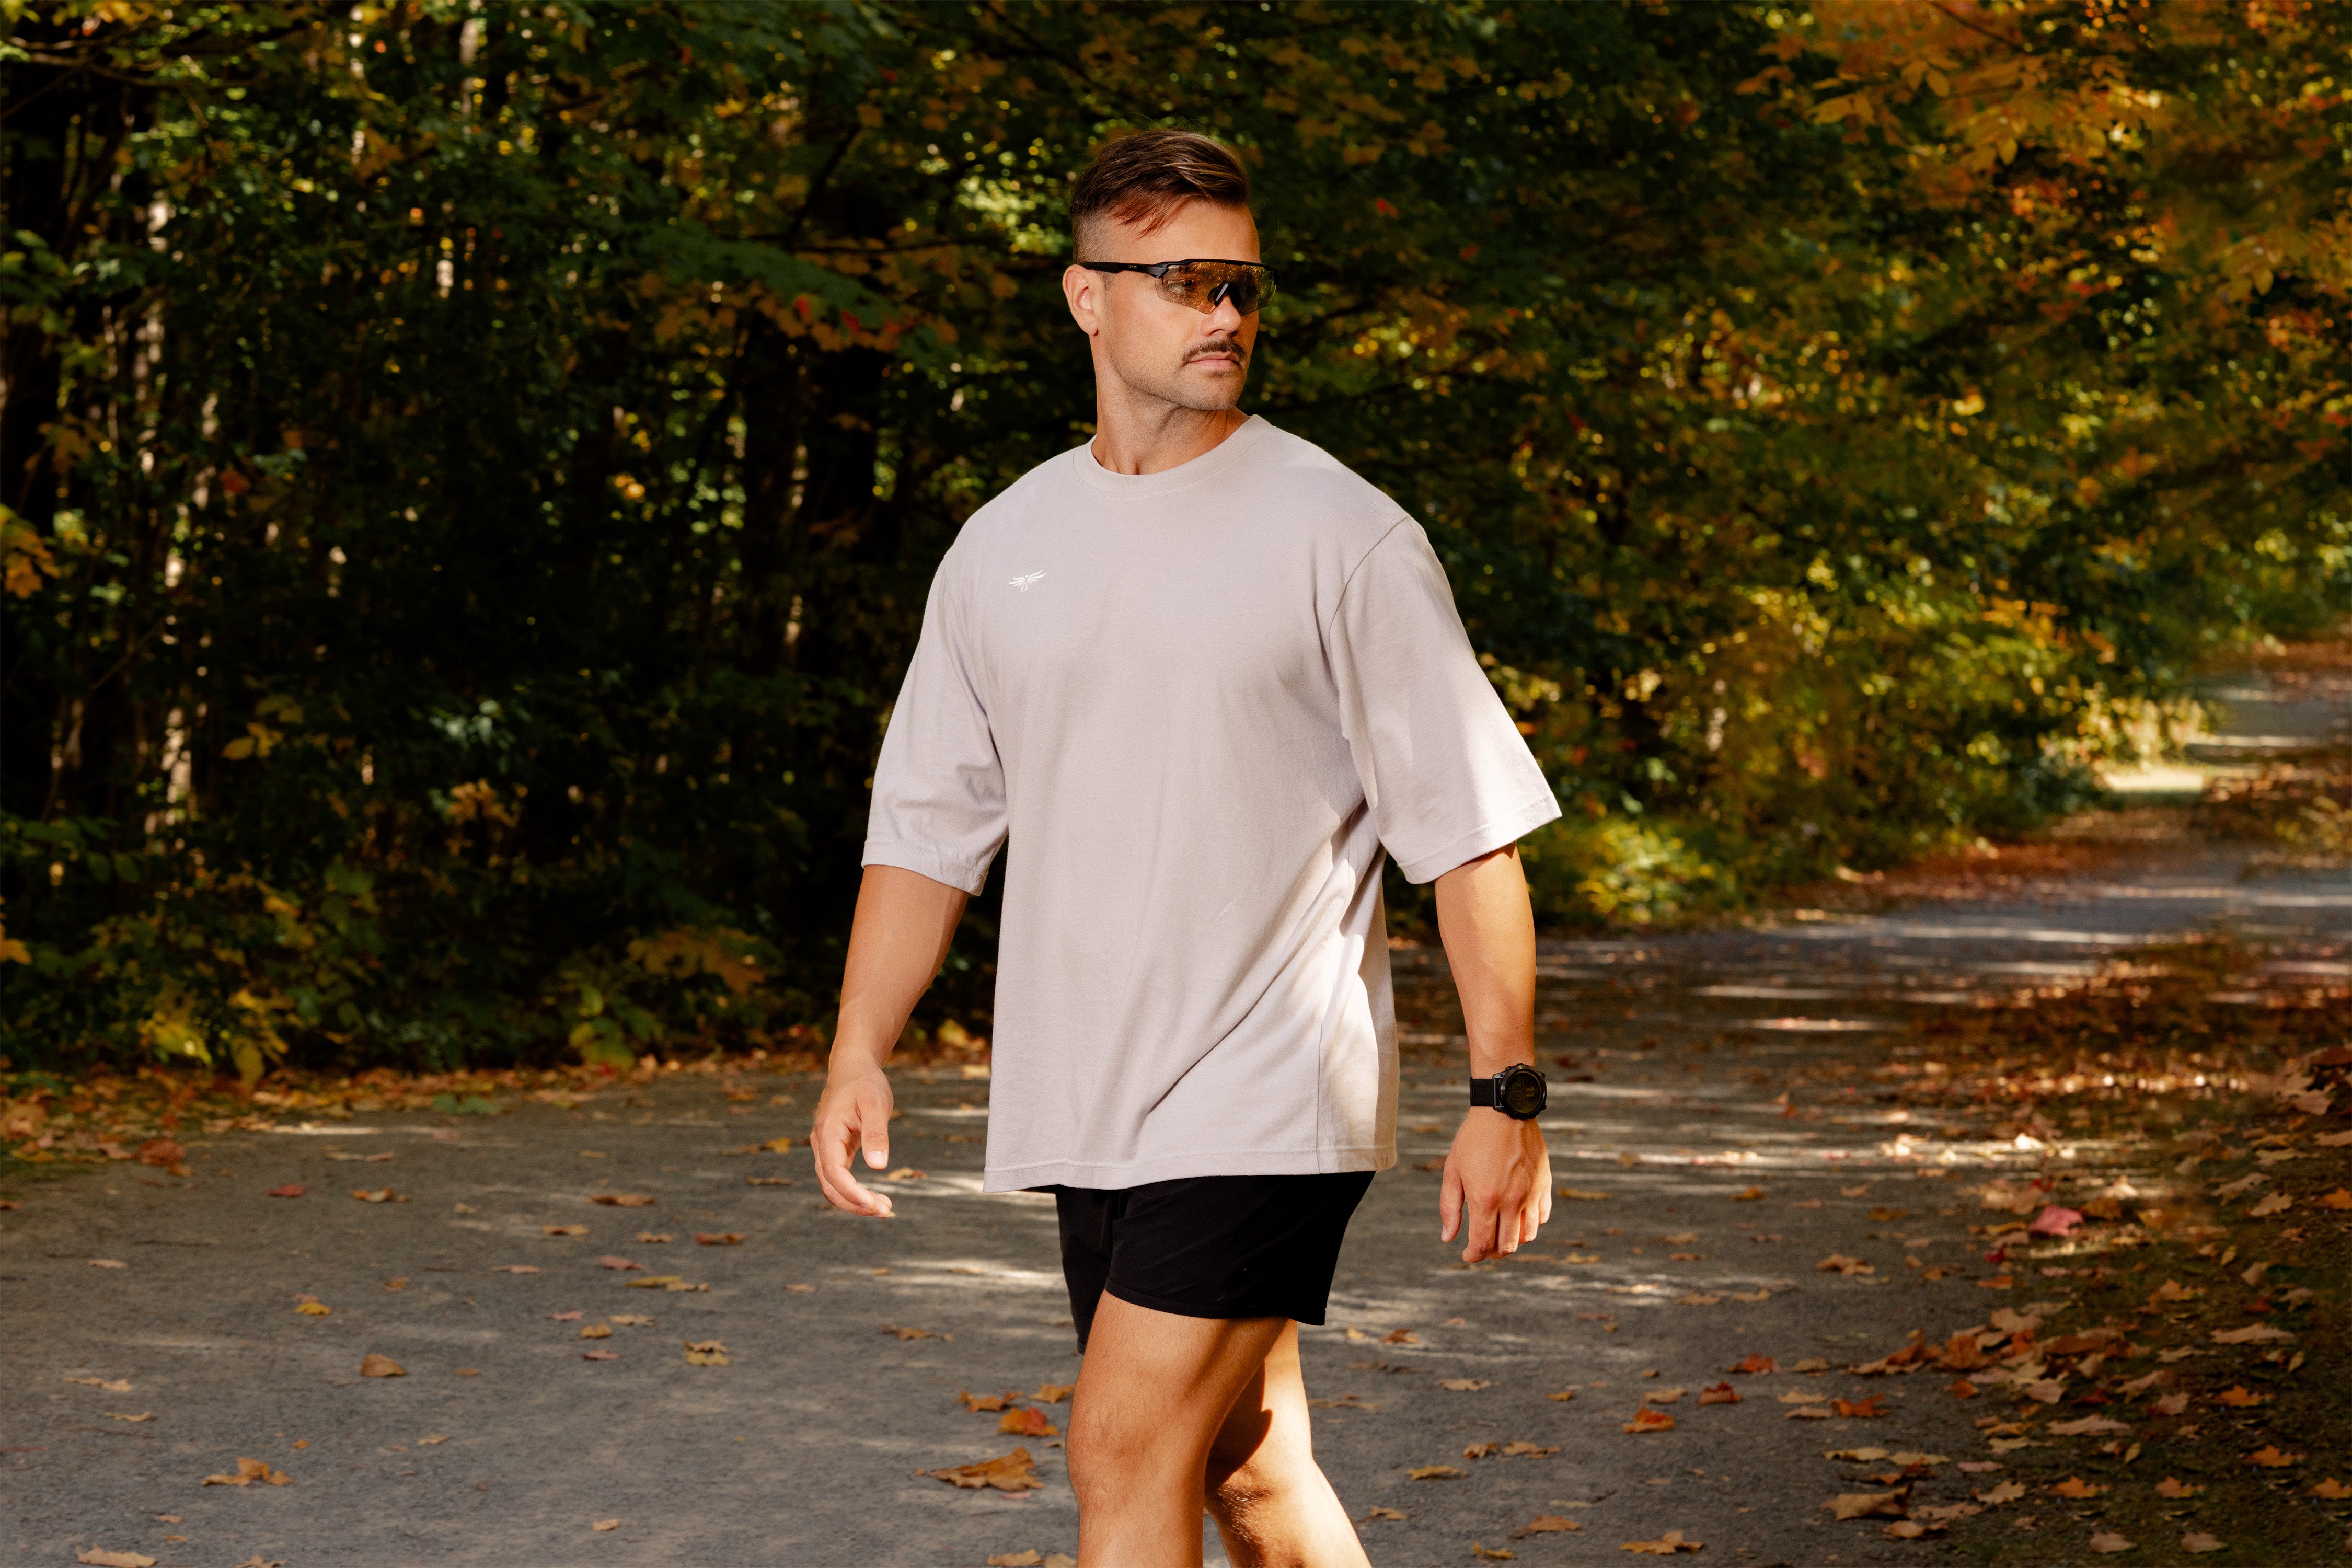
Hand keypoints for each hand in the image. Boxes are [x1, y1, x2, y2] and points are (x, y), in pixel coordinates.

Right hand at [811, 1060, 895, 1215]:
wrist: (853, 1069)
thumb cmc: (866, 1083)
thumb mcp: (877, 1103)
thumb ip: (877, 1134)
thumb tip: (879, 1167)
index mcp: (828, 1131)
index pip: (834, 1171)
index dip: (851, 1192)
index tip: (874, 1204)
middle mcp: (821, 1142)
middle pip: (830, 1185)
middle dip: (855, 1203)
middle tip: (886, 1211)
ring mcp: (825, 1147)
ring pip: (832, 1185)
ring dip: (854, 1201)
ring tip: (885, 1209)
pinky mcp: (834, 1150)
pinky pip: (839, 1177)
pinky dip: (853, 1191)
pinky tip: (873, 1198)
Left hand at [1440, 1110, 1550, 1261]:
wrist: (1504, 1110)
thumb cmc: (1473, 1139)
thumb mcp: (1453, 1171)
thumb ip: (1449, 1207)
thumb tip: (1447, 1238)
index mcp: (1485, 1199)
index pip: (1483, 1244)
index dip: (1473, 1256)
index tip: (1467, 1256)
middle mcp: (1511, 1201)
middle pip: (1507, 1246)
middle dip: (1492, 1253)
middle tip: (1482, 1247)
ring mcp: (1531, 1194)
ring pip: (1527, 1236)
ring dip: (1513, 1242)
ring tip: (1500, 1234)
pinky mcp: (1544, 1185)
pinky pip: (1541, 1217)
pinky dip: (1531, 1225)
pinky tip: (1518, 1218)